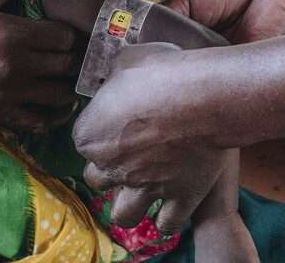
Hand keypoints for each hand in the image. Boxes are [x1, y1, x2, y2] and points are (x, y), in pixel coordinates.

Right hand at [0, 0, 82, 131]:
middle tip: (80, 53)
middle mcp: (15, 66)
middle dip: (77, 58)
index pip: (65, 36)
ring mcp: (8, 93)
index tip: (73, 30)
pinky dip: (54, 116)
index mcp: (12, 34)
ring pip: (60, 95)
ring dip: (70, 86)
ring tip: (71, 76)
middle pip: (67, 65)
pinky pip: (39, 122)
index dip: (73, 32)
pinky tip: (57, 106)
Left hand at [73, 43, 229, 233]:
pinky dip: (167, 219)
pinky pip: (167, 224)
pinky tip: (171, 206)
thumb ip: (114, 75)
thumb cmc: (160, 73)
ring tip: (140, 191)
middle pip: (96, 178)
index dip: (98, 131)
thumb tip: (114, 74)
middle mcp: (112, 167)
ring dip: (128, 205)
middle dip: (108, 169)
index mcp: (90, 136)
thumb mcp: (126, 60)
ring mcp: (145, 187)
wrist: (202, 97)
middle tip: (127, 155)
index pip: (82, 140)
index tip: (114, 121)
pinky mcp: (179, 198)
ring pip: (124, 214)